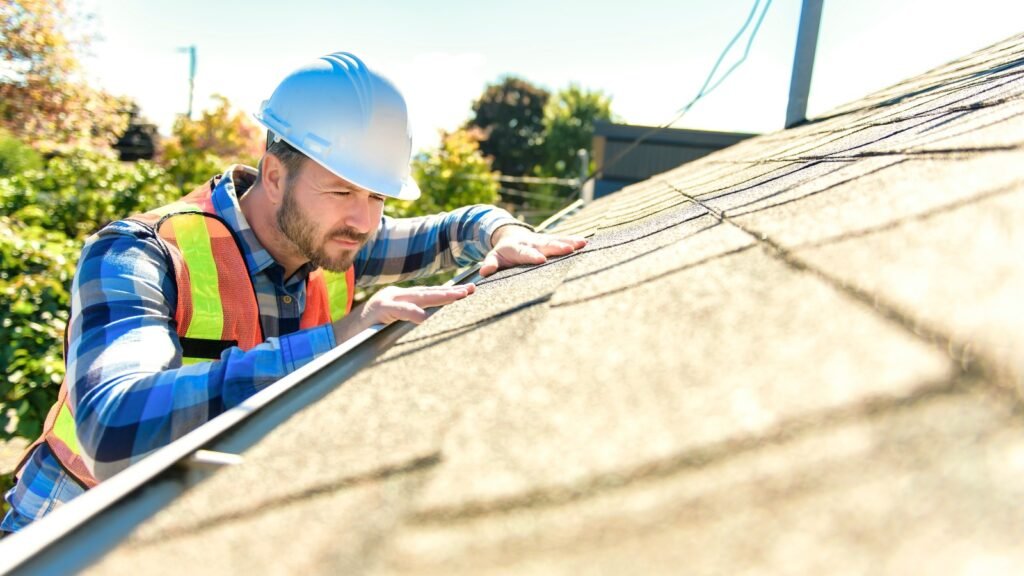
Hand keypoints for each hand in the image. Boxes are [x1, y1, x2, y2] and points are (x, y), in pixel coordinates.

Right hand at [332, 283, 474, 342]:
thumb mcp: (393, 329)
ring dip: (439, 296)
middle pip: (427, 292)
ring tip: (459, 296)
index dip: (448, 294)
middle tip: (472, 290)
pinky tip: (424, 316)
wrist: (336, 339)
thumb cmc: (366, 337)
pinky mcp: (376, 310)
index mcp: (399, 299)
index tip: (469, 292)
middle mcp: (394, 295)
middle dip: (451, 292)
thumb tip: (430, 325)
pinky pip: (396, 310)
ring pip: (416, 297)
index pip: (428, 294)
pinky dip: (410, 312)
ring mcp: (385, 300)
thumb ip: (409, 323)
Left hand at [479, 225, 586, 276]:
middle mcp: (531, 242)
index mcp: (516, 248)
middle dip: (557, 247)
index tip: (541, 260)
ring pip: (556, 240)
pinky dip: (573, 240)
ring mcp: (542, 240)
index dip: (532, 256)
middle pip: (545, 244)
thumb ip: (491, 264)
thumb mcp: (494, 257)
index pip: (525, 253)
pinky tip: (584, 242)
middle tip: (569, 249)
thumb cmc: (503, 253)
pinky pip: (562, 239)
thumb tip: (484, 272)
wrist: (511, 235)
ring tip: (582, 244)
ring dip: (569, 242)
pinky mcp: (550, 239)